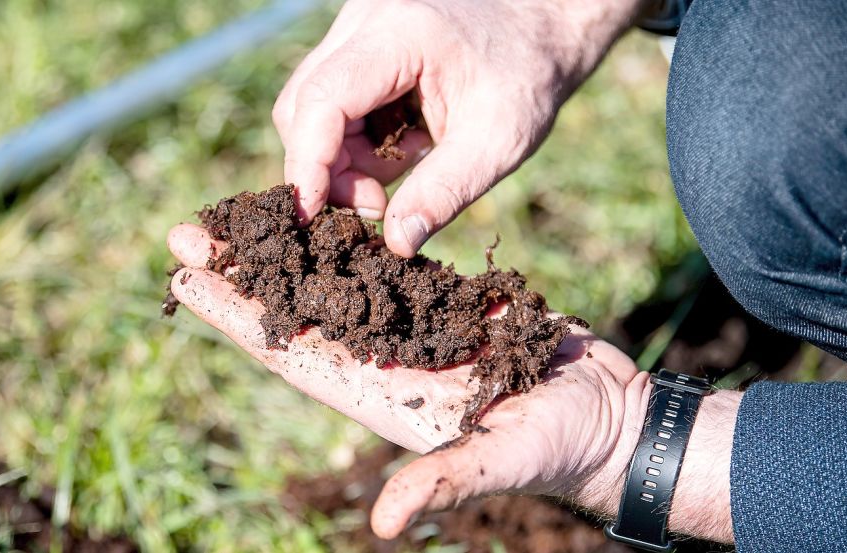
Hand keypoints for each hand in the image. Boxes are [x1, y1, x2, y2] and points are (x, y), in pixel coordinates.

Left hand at [166, 223, 745, 542]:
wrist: (609, 420)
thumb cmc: (564, 448)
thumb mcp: (505, 460)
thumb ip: (448, 480)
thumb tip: (386, 520)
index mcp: (383, 398)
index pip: (292, 353)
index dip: (239, 318)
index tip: (188, 277)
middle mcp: (383, 365)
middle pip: (296, 312)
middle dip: (242, 274)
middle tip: (186, 229)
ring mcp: (411, 335)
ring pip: (334, 284)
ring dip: (285, 250)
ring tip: (241, 211)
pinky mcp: (444, 309)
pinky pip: (387, 269)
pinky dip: (351, 241)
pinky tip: (322, 210)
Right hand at [274, 0, 647, 256]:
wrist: (543, 25)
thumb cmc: (528, 74)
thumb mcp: (498, 141)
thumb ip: (444, 193)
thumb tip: (396, 244)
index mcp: (399, 34)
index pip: (322, 100)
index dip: (308, 165)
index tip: (311, 218)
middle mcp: (365, 20)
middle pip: (303, 106)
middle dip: (327, 168)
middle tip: (378, 203)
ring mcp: (357, 27)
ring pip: (310, 105)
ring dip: (343, 155)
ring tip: (403, 167)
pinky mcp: (359, 42)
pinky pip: (331, 99)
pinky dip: (354, 137)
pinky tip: (402, 143)